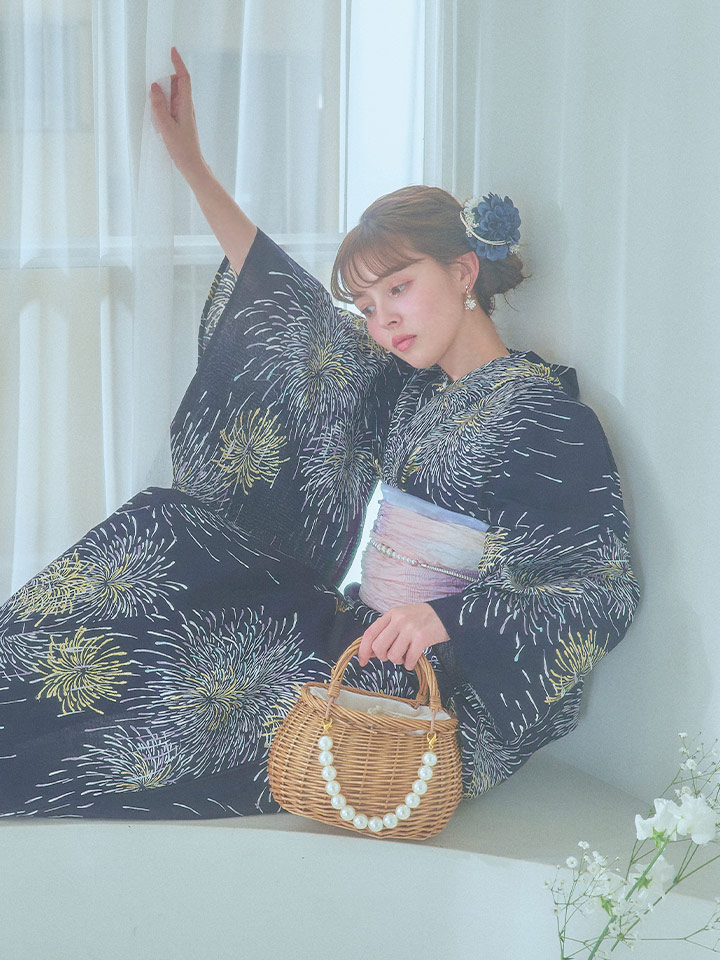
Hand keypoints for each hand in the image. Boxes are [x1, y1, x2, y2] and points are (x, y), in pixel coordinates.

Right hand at [150, 47, 204, 180]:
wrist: (191, 166)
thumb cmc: (182, 149)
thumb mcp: (166, 127)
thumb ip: (159, 107)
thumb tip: (154, 87)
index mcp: (186, 105)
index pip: (183, 78)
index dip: (178, 63)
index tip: (172, 50)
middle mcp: (186, 107)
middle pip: (177, 84)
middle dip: (165, 80)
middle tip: (153, 88)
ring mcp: (183, 113)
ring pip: (172, 95)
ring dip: (162, 95)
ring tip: (154, 107)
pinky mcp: (179, 120)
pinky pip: (169, 106)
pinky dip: (162, 105)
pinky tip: (156, 116)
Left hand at [357, 603, 448, 670]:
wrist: (448, 614)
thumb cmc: (422, 618)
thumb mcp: (402, 618)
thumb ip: (386, 631)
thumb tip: (370, 652)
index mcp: (391, 614)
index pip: (370, 633)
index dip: (363, 650)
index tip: (362, 661)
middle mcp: (399, 619)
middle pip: (378, 647)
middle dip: (383, 657)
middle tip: (393, 655)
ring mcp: (410, 628)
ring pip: (393, 656)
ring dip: (399, 661)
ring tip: (407, 653)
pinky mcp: (422, 638)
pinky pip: (408, 660)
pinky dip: (409, 664)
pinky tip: (413, 658)